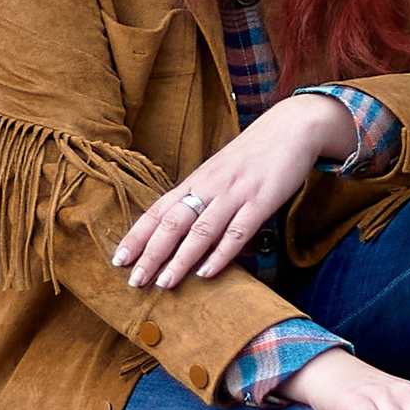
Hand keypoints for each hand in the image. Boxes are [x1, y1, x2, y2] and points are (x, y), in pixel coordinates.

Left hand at [113, 91, 359, 290]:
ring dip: (181, 259)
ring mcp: (235, 194)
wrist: (291, 126)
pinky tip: (207, 272)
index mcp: (196, 180)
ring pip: (201, 230)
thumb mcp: (218, 172)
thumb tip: (177, 229)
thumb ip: (199, 197)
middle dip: (151, 253)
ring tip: (165, 283)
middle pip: (173, 223)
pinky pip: (238, 231)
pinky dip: (221, 253)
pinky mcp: (262, 200)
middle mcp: (209, 186)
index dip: (137, 235)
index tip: (118, 258)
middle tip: (135, 280)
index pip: (158, 210)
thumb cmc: (252, 154)